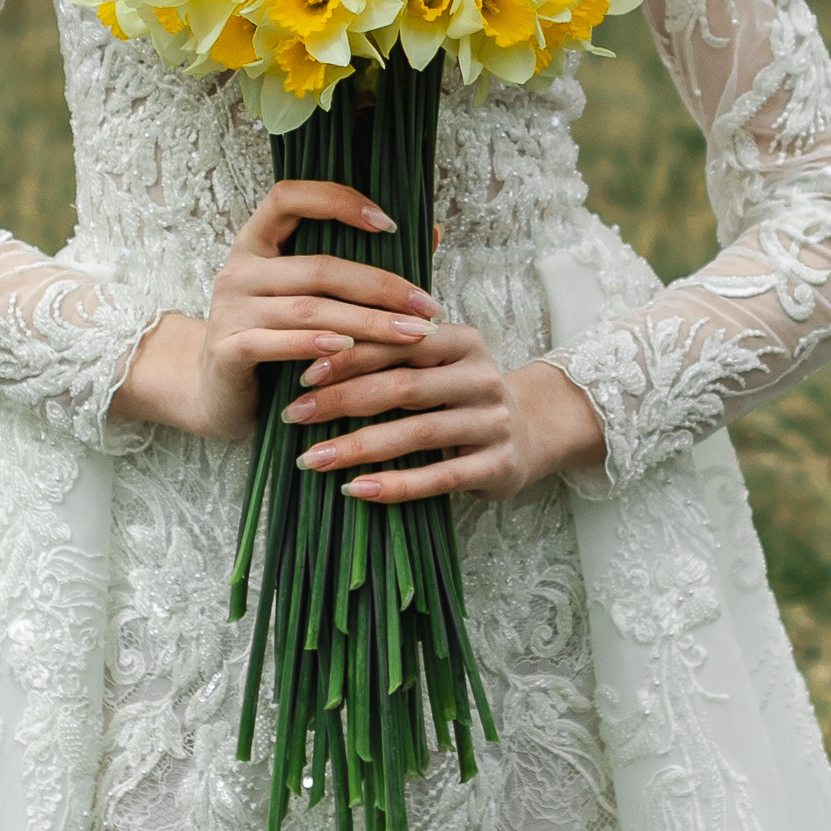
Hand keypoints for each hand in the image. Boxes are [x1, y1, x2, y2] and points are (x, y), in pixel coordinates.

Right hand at [110, 180, 438, 443]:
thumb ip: (360, 266)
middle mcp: (239, 270)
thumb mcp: (311, 298)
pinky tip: (347, 350)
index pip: (289, 197)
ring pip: (308, 309)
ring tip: (411, 334)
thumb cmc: (277, 339)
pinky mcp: (227, 350)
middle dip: (380, 287)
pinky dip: (311, 345)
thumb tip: (432, 231)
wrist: (217, 394)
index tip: (389, 223)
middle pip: (318, 267)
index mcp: (257, 242)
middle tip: (427, 306)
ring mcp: (229, 310)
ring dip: (366, 323)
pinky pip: (273, 343)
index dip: (337, 201)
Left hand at [282, 322, 605, 503]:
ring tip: (312, 459)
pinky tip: (356, 489)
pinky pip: (439, 477)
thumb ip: (394, 353)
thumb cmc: (463, 393)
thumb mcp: (439, 362)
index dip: (349, 356)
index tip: (301, 373)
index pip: (398, 342)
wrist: (536, 430)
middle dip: (342, 400)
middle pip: (402, 386)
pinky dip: (396, 485)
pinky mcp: (497, 464)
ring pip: (416, 433)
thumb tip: (310, 352)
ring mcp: (492, 422)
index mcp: (463, 340)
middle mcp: (481, 376)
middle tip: (294, 414)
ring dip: (358, 447)